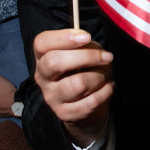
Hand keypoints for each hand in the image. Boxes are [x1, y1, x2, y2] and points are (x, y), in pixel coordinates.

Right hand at [33, 29, 113, 146]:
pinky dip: (105, 91)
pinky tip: (107, 87)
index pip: (42, 42)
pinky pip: (91, 101)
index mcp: (42, 56)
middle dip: (86, 57)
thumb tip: (86, 40)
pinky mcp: (65, 113)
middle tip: (107, 56)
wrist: (84, 104)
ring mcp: (51, 97)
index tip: (86, 36)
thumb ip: (83, 44)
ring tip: (106, 75)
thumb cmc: (84, 69)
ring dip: (99, 77)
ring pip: (78, 83)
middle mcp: (42, 77)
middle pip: (55, 62)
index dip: (63, 37)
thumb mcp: (83, 51)